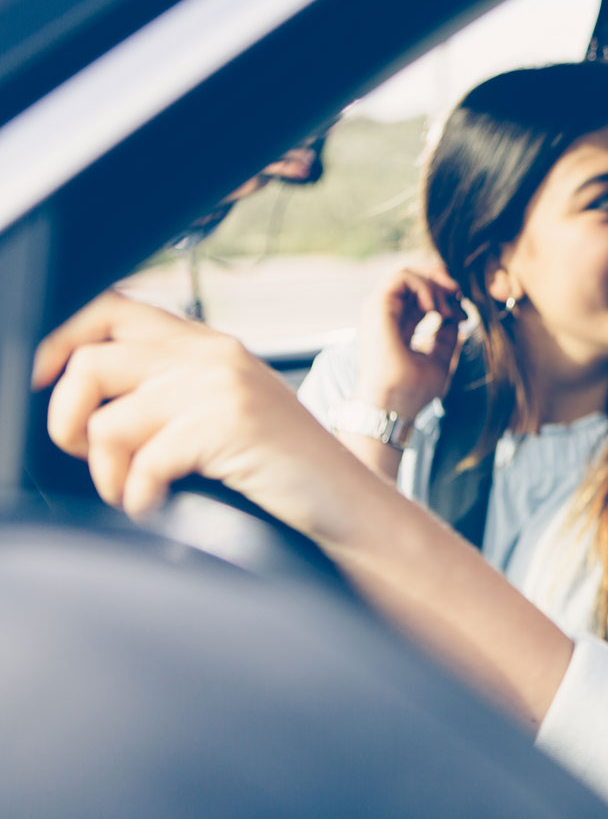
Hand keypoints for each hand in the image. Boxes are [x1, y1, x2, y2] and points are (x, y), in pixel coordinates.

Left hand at [37, 293, 575, 724]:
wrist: (352, 509)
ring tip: (133, 492)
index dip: (59, 342)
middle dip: (68, 419)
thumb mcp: (229, 412)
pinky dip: (138, 495)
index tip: (43, 385)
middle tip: (85, 455)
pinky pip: (141, 462)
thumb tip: (85, 402)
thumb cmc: (288, 474)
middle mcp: (214, 355)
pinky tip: (159, 506)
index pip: (109, 309)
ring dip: (105, 471)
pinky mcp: (228, 427)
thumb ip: (172, 390)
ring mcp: (222, 388)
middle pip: (90, 362)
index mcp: (210, 344)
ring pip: (108, 420)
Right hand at [355, 265, 463, 421]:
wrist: (393, 405)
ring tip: (447, 309)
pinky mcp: (377, 307)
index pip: (419, 296)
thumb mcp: (439, 360)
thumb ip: (446, 338)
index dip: (444, 295)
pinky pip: (401, 277)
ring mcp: (380, 310)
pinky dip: (424, 285)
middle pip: (412, 279)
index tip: (462, 312)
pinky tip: (435, 307)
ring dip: (435, 284)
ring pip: (407, 273)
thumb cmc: (412, 391)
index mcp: (398, 326)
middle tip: (459, 293)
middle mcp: (387, 315)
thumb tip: (457, 319)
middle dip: (440, 279)